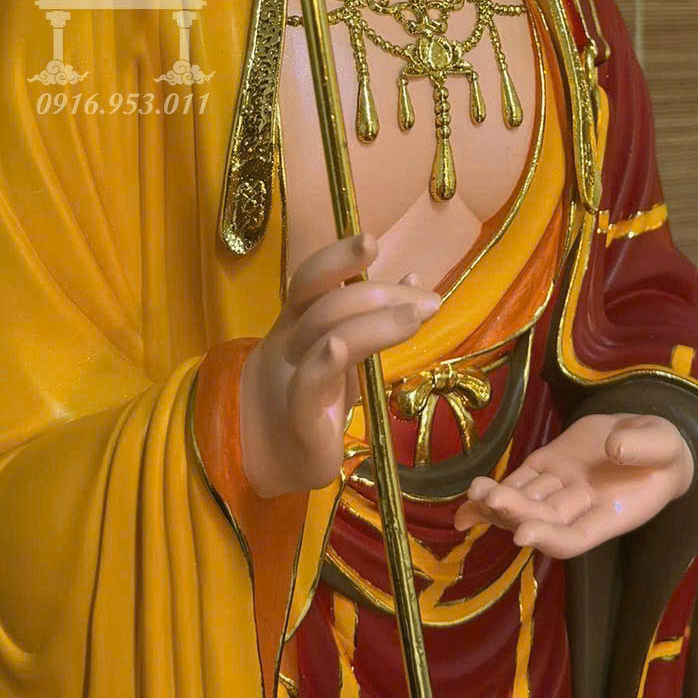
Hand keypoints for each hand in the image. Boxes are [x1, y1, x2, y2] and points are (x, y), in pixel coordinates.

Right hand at [239, 232, 437, 498]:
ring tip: (416, 316)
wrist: (269, 455)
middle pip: (325, 304)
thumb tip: (413, 280)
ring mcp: (290, 379)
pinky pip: (305, 385)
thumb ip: (373, 319)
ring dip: (373, 322)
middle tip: (428, 301)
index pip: (311, 280)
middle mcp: (290, 343)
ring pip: (323, 336)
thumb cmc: (311, 397)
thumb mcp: (346, 352)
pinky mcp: (299, 419)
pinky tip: (340, 347)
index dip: (336, 258)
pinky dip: (322, 363)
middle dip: (379, 295)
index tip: (371, 241)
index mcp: (299, 322)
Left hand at [453, 412, 693, 558]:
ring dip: (498, 504)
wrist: (650, 439)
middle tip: (492, 500)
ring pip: (525, 503)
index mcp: (611, 513)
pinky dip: (495, 491)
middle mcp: (579, 509)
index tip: (523, 533)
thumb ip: (644, 446)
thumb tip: (616, 447)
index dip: (550, 538)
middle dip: (516, 513)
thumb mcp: (664, 443)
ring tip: (475, 494)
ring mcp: (560, 488)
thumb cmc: (664, 451)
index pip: (576, 538)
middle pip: (542, 521)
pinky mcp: (548, 466)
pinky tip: (471, 496)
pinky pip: (519, 482)